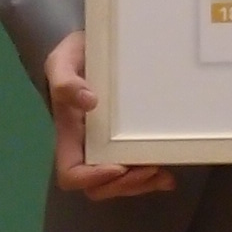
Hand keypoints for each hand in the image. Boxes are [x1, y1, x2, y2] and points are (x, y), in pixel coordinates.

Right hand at [44, 33, 173, 199]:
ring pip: (121, 183)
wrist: (97, 45)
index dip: (92, 178)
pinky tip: (170, 174)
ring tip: (164, 176)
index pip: (71, 173)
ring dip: (141, 185)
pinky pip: (138, 168)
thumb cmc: (76, 55)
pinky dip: (153, 176)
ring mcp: (109, 145)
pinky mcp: (130, 138)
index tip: (117, 166)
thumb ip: (64, 80)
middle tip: (150, 169)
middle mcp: (88, 146)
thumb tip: (89, 101)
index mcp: (70, 134)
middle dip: (124, 185)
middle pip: (100, 186)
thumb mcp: (62, 61)